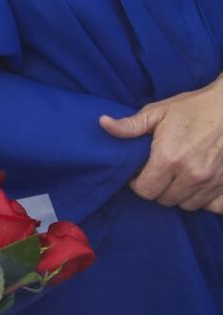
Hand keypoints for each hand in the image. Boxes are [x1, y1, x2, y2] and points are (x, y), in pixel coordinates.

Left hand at [101, 74, 222, 212]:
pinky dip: (204, 200)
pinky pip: (212, 206)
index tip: (140, 172)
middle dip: (157, 189)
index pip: (145, 191)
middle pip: (164, 200)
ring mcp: (212, 181)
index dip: (138, 183)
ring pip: (187, 204)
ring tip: (177, 176)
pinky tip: (198, 185)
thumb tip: (103, 123)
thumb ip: (130, 125)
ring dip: (179, 194)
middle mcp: (191, 175)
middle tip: (159, 173)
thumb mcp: (158, 112)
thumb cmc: (193, 108)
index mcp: (169, 159)